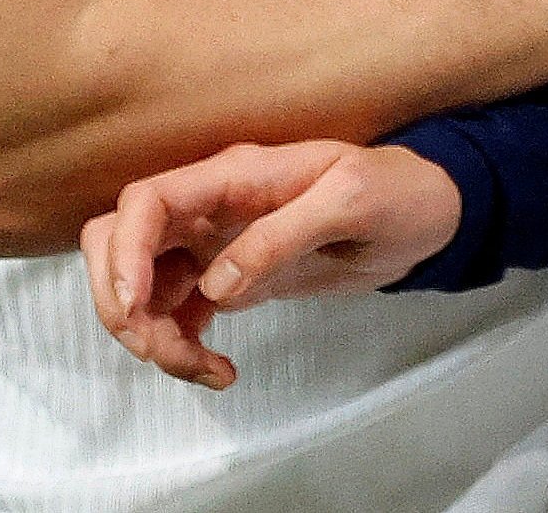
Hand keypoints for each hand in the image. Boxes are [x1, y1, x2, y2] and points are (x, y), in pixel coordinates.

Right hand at [82, 142, 461, 386]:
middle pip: (119, 243)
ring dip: (152, 335)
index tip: (137, 306)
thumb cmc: (396, 190)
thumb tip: (214, 288)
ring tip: (204, 370)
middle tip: (162, 347)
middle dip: (121, 302)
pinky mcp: (231, 279)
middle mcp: (211, 207)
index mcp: (233, 176)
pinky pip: (177, 314)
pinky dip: (180, 347)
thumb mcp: (351, 202)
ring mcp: (216, 244)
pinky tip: (219, 371)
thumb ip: (282, 236)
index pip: (146, 201)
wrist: (428, 213)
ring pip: (142, 287)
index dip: (125, 252)